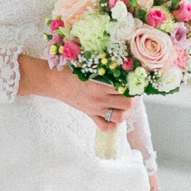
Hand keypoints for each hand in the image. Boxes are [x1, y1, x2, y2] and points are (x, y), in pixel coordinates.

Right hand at [18, 56, 136, 126]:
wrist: (53, 82)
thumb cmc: (70, 70)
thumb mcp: (89, 65)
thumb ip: (105, 67)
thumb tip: (124, 64)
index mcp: (99, 86)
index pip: (126, 90)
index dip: (135, 86)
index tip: (137, 81)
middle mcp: (99, 100)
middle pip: (127, 105)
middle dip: (134, 98)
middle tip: (134, 92)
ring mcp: (95, 110)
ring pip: (119, 117)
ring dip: (127, 111)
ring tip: (127, 103)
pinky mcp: (90, 115)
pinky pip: (106, 126)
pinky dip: (113, 123)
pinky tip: (115, 114)